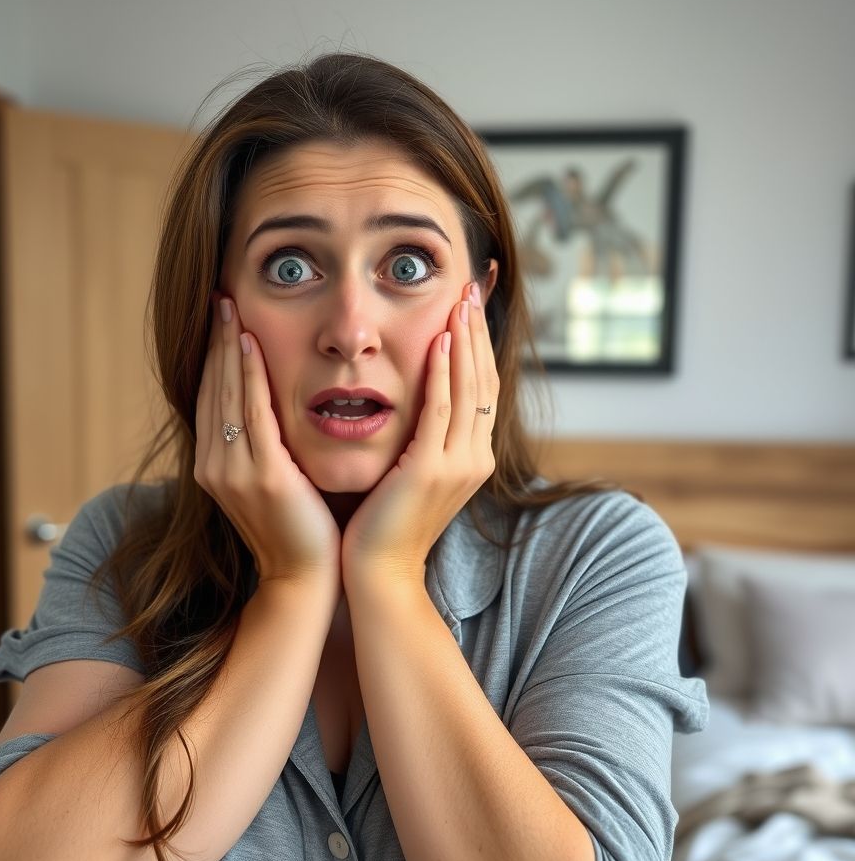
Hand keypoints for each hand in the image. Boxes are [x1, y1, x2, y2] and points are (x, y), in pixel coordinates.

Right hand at [195, 294, 341, 589]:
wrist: (304, 579)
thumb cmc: (298, 530)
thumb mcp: (272, 483)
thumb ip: (263, 448)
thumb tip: (270, 413)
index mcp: (214, 467)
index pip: (210, 399)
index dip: (213, 358)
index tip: (220, 321)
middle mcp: (214, 466)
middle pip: (212, 389)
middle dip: (215, 342)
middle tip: (219, 299)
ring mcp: (233, 472)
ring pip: (226, 394)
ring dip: (227, 347)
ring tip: (230, 308)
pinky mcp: (262, 476)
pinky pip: (252, 413)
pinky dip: (247, 376)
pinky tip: (248, 344)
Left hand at [341, 281, 498, 587]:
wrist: (376, 573)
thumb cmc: (383, 524)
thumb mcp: (409, 474)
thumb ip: (419, 439)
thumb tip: (413, 404)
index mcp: (471, 458)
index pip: (481, 390)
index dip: (478, 347)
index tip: (469, 308)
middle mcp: (474, 459)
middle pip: (485, 381)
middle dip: (478, 332)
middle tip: (473, 288)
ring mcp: (458, 465)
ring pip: (470, 389)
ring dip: (466, 340)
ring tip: (461, 299)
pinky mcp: (432, 470)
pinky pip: (443, 410)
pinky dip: (445, 373)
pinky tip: (440, 340)